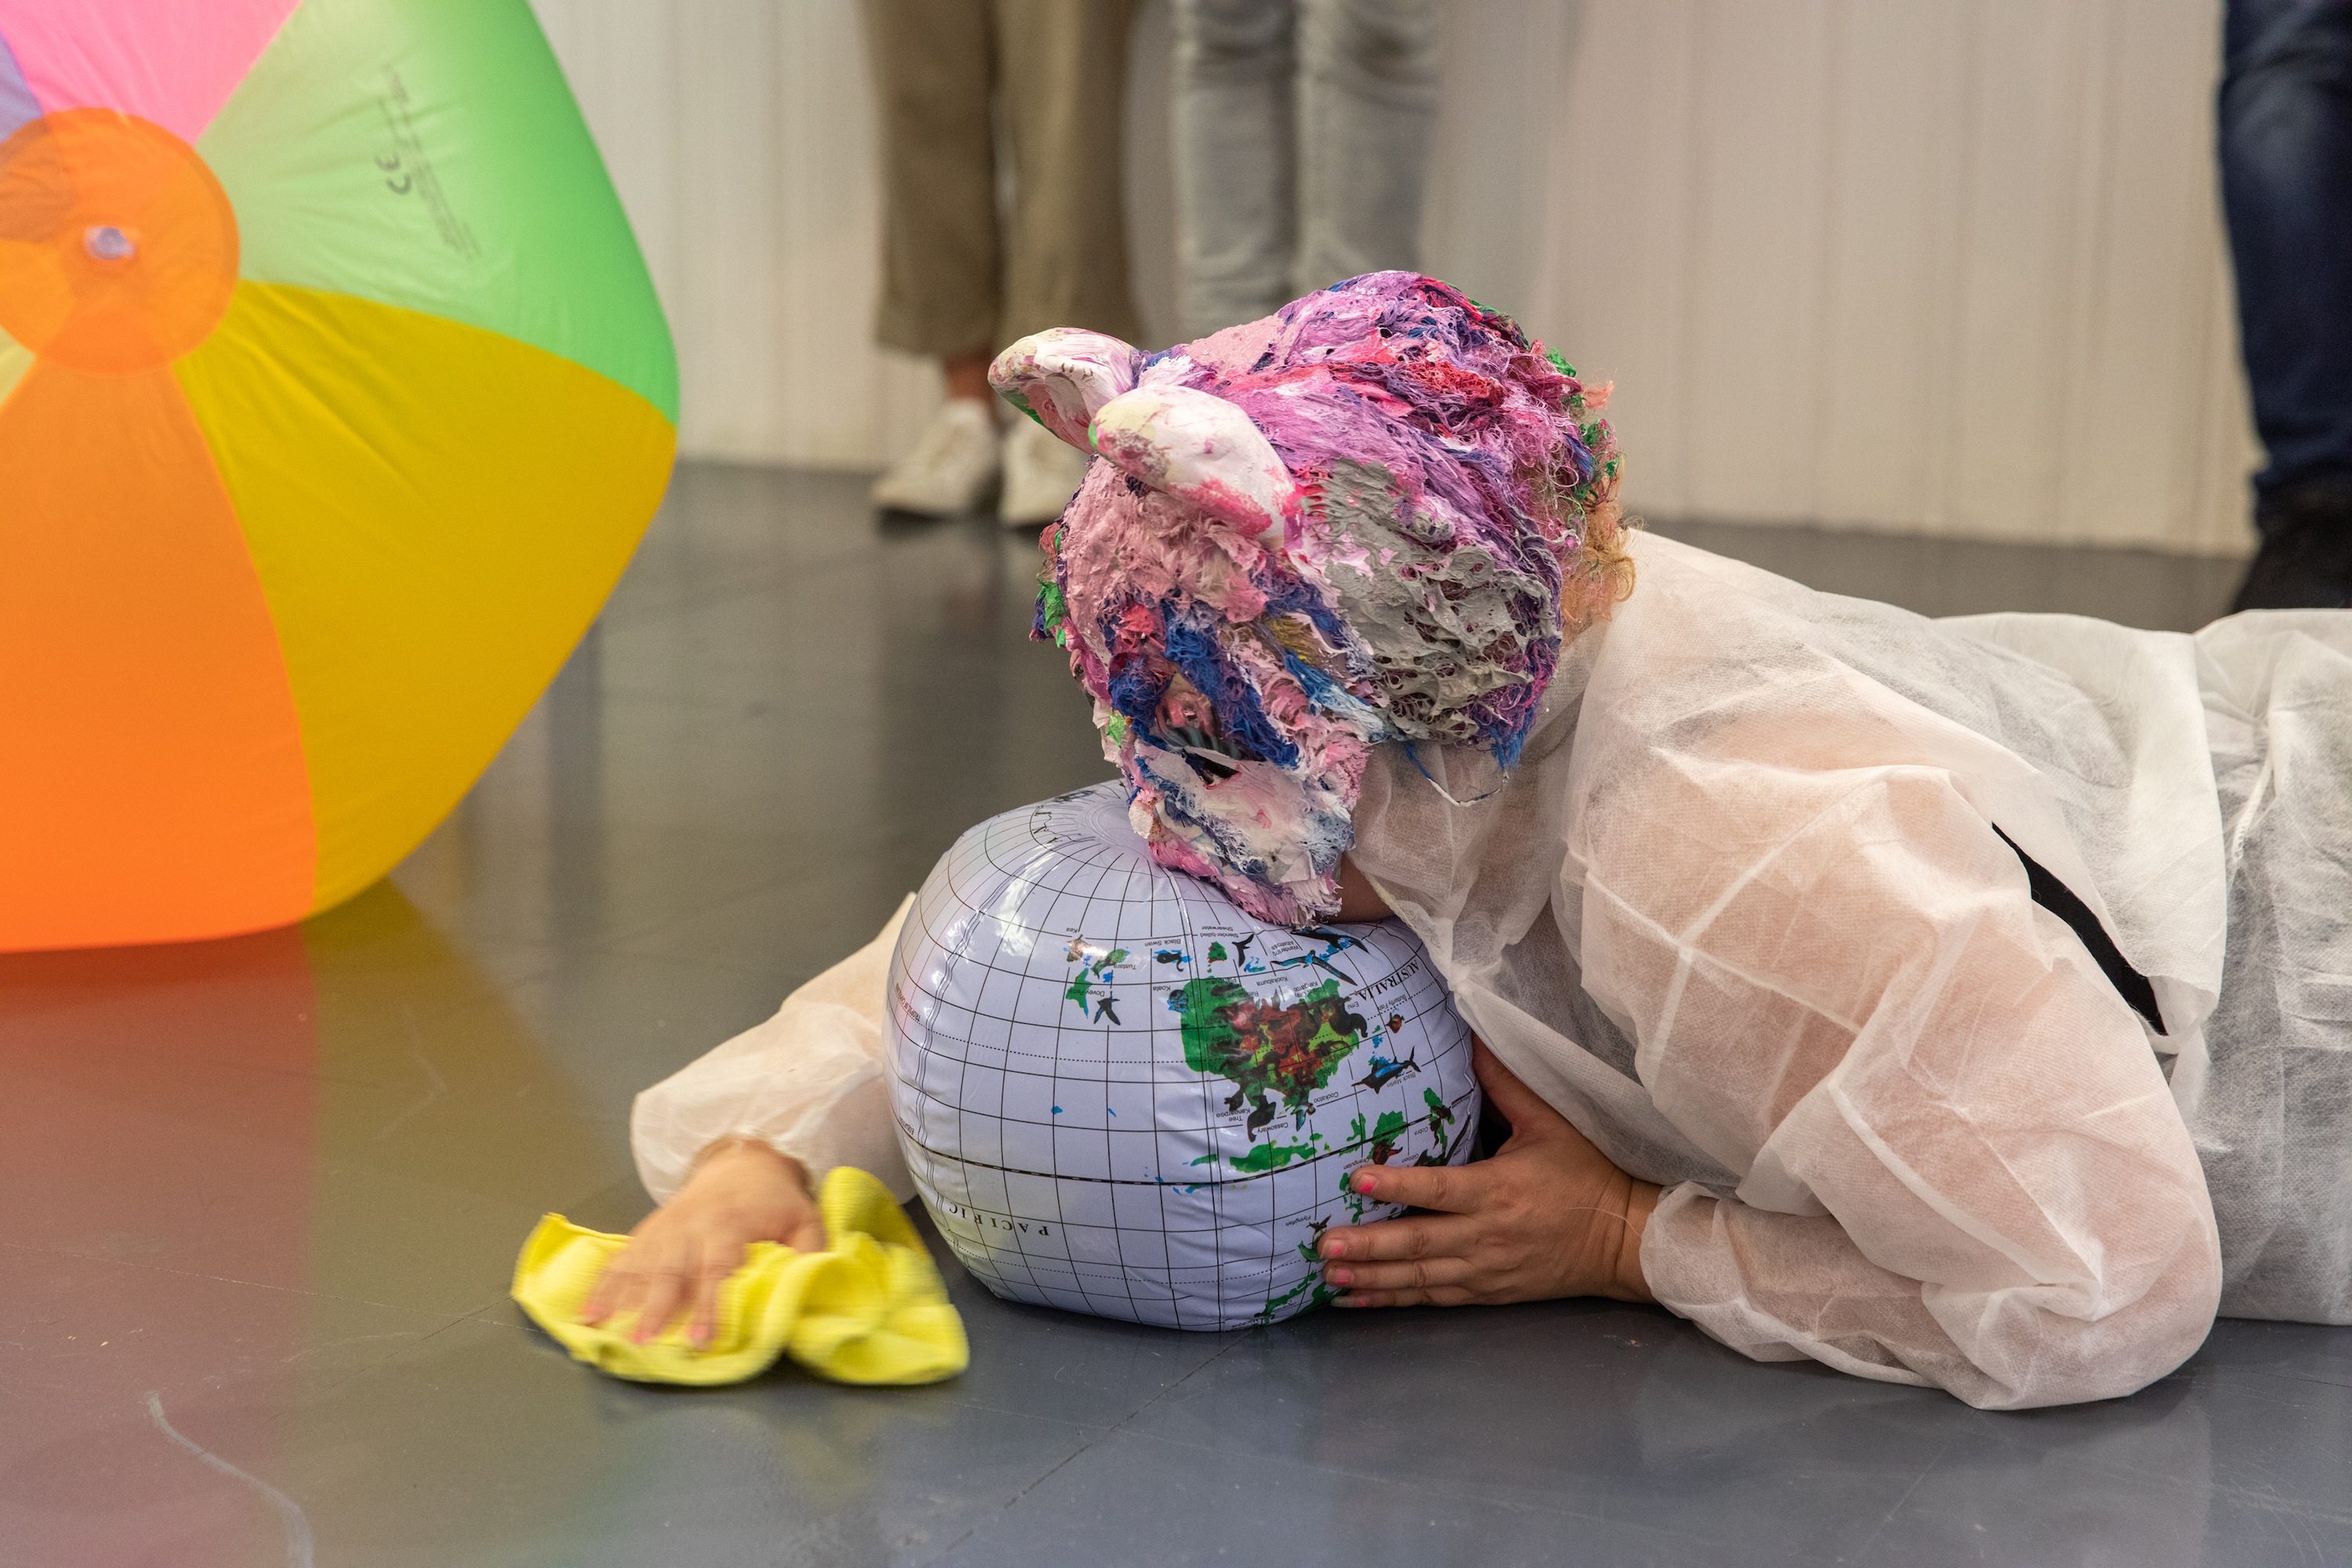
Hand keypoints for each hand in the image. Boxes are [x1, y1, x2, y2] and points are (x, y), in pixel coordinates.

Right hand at [579, 1139, 824, 1347]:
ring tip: (600, 1330)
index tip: (699, 1340)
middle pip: (670, 1269)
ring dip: (618, 1299)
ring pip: (639, 1265)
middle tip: (642, 1341)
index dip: (708, 1307)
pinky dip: (602, 1286)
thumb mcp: (806, 1219)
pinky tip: (587, 1312)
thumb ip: (810, 1252)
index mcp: (730, 1223)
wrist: (741, 1163)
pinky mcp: (649, 1232)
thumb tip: (808, 1288)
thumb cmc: (775, 1201)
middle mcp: (690, 1226)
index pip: (717, 1269)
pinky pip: (622, 1259)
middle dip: (655, 1307)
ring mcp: (665, 1228)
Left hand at [1319, 1040, 1659, 1307]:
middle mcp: (1486, 1235)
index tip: (1358, 1180)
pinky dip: (1396, 1300)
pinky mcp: (1489, 1293)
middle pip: (1418, 1243)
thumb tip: (1472, 1036)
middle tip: (1322, 1244)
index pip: (1438, 1190)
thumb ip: (1505, 1085)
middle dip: (1368, 1245)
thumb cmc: (1584, 1175)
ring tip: (1329, 1276)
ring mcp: (1486, 1270)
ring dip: (1373, 1278)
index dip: (1398, 1187)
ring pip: (1421, 1278)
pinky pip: (1435, 1299)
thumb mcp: (1550, 1123)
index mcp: (1497, 1190)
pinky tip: (1360, 1298)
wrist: (1623, 1240)